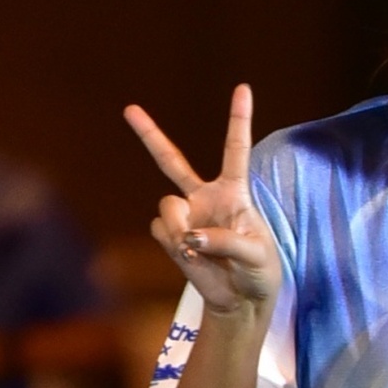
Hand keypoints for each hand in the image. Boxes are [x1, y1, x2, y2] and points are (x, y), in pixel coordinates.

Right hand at [124, 85, 280, 315]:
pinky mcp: (171, 237)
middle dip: (149, 134)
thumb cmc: (258, 271)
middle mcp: (205, 197)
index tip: (243, 87)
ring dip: (180, 227)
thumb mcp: (257, 255)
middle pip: (172, 160)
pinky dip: (175, 246)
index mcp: (234, 191)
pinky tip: (192, 258)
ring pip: (167, 206)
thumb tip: (190, 235)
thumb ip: (227, 241)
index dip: (238, 118)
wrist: (241, 300)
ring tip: (199, 249)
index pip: (235, 148)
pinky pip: (162, 232)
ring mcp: (184, 216)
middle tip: (129, 109)